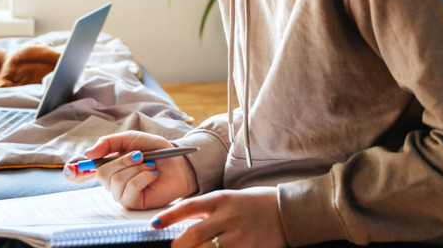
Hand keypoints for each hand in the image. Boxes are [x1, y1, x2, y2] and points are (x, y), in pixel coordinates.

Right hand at [65, 131, 195, 209]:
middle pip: (102, 173)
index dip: (75, 172)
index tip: (70, 170)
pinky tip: (152, 175)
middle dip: (122, 160)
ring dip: (136, 168)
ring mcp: (122, 193)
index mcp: (110, 165)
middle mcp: (112, 181)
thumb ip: (110, 143)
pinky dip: (142, 178)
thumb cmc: (157, 151)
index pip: (85, 172)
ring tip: (150, 165)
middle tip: (140, 155)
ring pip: (115, 181)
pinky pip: (128, 191)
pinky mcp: (133, 203)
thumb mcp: (132, 139)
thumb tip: (89, 153)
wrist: (180, 162)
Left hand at [152, 187, 286, 247]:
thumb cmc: (256, 204)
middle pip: (193, 236)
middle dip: (179, 245)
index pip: (188, 206)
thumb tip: (184, 226)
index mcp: (222, 199)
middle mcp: (229, 217)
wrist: (288, 212)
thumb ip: (209, 211)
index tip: (154, 224)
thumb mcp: (230, 199)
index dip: (168, 216)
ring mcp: (239, 237)